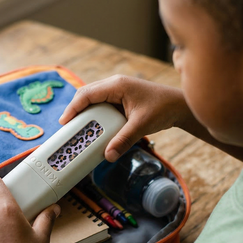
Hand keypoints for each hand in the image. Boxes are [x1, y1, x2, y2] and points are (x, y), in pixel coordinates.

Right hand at [59, 74, 188, 160]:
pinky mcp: (120, 98)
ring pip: (93, 100)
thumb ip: (124, 140)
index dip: (73, 108)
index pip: (87, 94)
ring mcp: (117, 91)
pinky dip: (94, 116)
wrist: (178, 106)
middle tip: (67, 129)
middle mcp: (114, 85)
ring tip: (77, 130)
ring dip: (84, 113)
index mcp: (116, 85)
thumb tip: (108, 156)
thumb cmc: (163, 109)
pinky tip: (92, 128)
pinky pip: (101, 105)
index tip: (64, 123)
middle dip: (75, 111)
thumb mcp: (141, 125)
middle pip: (86, 95)